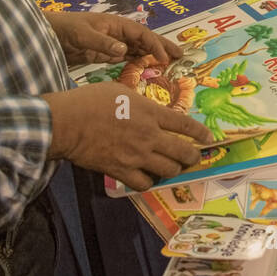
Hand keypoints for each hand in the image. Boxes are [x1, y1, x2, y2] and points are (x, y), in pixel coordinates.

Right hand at [42, 82, 210, 191]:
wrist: (67, 122)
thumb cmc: (90, 101)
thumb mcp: (122, 91)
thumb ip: (141, 103)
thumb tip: (150, 112)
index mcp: (151, 113)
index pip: (185, 125)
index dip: (201, 134)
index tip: (209, 138)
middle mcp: (149, 136)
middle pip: (183, 152)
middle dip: (192, 156)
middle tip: (192, 157)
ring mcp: (137, 156)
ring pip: (168, 170)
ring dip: (173, 169)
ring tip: (172, 167)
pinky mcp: (121, 171)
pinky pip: (144, 183)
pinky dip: (149, 181)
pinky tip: (147, 177)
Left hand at [45, 10, 182, 67]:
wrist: (47, 34)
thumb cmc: (65, 29)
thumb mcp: (83, 35)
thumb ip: (102, 43)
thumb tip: (124, 50)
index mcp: (116, 25)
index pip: (141, 34)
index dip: (155, 45)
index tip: (164, 59)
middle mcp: (118, 33)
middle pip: (145, 40)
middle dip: (163, 47)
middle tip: (181, 56)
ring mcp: (113, 44)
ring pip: (139, 50)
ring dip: (154, 56)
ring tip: (170, 64)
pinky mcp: (106, 55)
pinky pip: (128, 58)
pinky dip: (139, 63)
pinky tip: (147, 70)